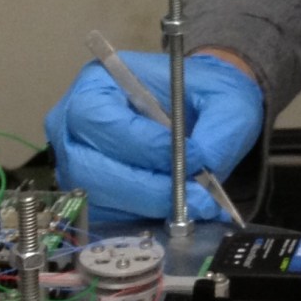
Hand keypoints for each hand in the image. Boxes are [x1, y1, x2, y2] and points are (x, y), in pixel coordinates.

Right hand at [45, 51, 262, 224]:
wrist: (200, 107)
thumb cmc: (204, 93)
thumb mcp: (226, 100)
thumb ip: (218, 132)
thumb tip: (204, 173)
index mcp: (98, 83)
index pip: (101, 119)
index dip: (143, 145)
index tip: (191, 157)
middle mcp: (74, 123)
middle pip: (87, 166)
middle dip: (144, 186)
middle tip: (192, 194)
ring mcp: (75, 160)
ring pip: (96, 197)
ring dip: (146, 206)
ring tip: (191, 202)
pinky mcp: (88, 192)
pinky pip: (104, 215)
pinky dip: (141, 218)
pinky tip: (174, 209)